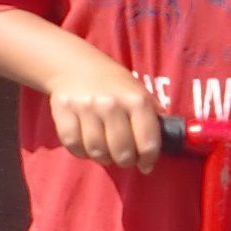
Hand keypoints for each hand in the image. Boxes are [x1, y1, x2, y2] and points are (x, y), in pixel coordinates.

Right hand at [46, 65, 161, 171]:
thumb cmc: (112, 83)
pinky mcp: (63, 111)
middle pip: (122, 152)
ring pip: (97, 152)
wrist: (74, 65)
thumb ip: (151, 115)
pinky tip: (87, 144)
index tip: (146, 165)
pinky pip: (74, 146)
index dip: (148, 160)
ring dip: (103, 157)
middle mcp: (111, 103)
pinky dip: (81, 151)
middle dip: (125, 161)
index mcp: (135, 99)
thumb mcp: (138, 91)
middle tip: (124, 158)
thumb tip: (167, 140)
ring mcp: (85, 107)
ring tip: (106, 150)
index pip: (147, 142)